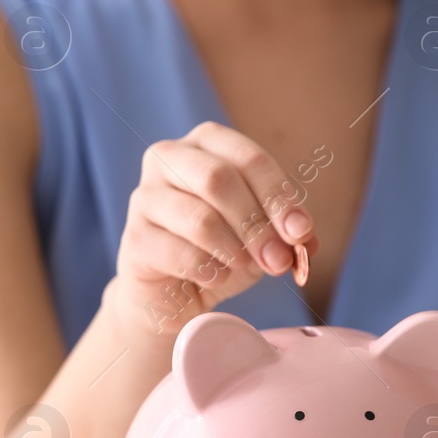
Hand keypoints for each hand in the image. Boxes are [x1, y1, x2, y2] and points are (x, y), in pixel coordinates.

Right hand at [105, 121, 317, 336]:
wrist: (172, 293)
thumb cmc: (219, 250)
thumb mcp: (261, 233)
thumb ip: (286, 230)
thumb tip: (303, 234)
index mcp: (204, 143)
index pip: (247, 157)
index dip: (279, 195)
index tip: (300, 231)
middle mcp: (166, 159)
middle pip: (218, 179)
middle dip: (256, 224)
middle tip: (278, 260)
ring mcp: (144, 197)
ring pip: (201, 219)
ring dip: (235, 252)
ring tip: (244, 269)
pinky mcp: (134, 239)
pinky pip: (182, 255)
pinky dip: (211, 273)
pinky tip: (215, 279)